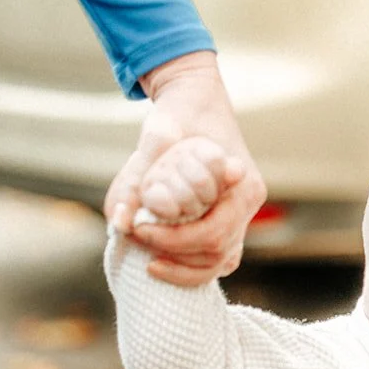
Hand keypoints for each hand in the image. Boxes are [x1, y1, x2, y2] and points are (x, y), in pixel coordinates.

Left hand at [104, 52, 265, 285]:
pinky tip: (164, 261)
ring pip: (219, 262)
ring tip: (150, 261)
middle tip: (139, 239)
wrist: (196, 99)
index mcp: (242, 183)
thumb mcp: (156, 137)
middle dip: (176, 255)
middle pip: (217, 253)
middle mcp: (247, 204)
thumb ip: (137, 178)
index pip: (213, 232)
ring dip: (184, 268)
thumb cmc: (180, 114)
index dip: (175, 240)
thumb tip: (121, 221)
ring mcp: (241, 215)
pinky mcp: (228, 222)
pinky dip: (192, 266)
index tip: (140, 227)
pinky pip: (218, 258)